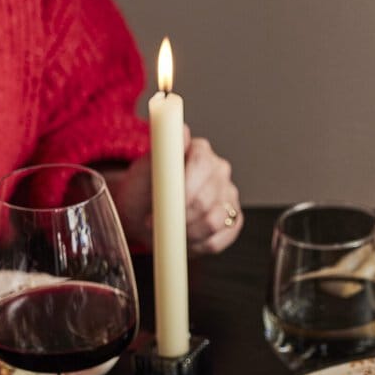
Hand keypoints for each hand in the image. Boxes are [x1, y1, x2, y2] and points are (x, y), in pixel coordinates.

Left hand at [112, 126, 242, 254]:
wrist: (142, 214)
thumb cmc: (142, 191)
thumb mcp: (144, 169)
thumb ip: (162, 150)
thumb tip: (179, 129)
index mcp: (201, 151)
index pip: (201, 164)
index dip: (184, 189)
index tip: (165, 205)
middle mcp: (220, 171)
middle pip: (206, 199)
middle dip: (180, 217)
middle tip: (159, 223)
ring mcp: (229, 196)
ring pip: (214, 221)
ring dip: (187, 233)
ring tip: (169, 232)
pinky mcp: (233, 221)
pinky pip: (220, 240)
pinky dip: (198, 245)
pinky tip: (184, 240)